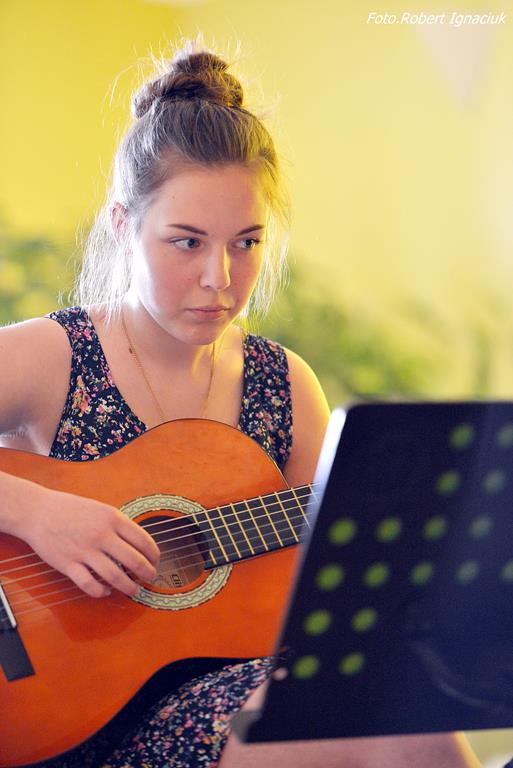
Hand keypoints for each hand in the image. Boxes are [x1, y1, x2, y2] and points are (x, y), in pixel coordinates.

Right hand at [22, 486, 159, 597]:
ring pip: (116, 576)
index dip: (154, 555)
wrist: (38, 511)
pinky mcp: (68, 564)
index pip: (143, 540)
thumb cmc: (70, 509)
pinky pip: (90, 585)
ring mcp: (84, 551)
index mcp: (112, 518)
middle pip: (134, 561)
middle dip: (147, 573)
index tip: (156, 561)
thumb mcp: (100, 509)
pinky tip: (106, 591)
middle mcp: (101, 535)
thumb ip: (118, 525)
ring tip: (134, 590)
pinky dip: (101, 592)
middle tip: (150, 578)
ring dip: (129, 587)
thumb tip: (139, 543)